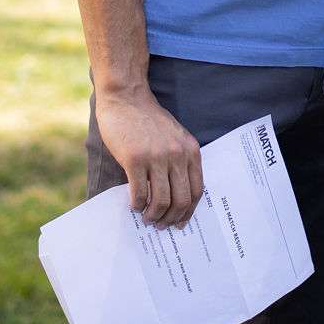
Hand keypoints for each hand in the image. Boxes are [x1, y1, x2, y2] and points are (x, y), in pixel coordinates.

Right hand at [94, 89, 203, 226]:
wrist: (127, 98)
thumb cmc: (149, 120)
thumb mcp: (175, 137)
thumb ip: (180, 160)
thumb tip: (176, 196)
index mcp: (190, 151)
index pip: (196, 191)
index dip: (188, 211)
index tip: (180, 222)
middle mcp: (177, 155)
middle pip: (180, 200)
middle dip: (171, 218)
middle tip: (161, 226)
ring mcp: (156, 157)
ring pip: (161, 201)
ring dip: (153, 215)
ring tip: (147, 218)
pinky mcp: (135, 159)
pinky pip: (140, 193)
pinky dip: (138, 205)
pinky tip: (134, 205)